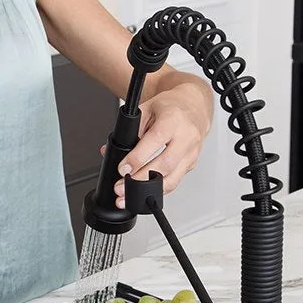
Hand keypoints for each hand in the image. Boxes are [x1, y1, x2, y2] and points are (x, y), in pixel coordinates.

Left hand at [102, 82, 212, 201]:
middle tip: (121, 187)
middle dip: (140, 180)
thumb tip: (108, 151)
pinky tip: (144, 193)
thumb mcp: (147, 109)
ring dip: (148, 190)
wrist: (194, 106)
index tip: (122, 169)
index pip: (155, 141)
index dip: (137, 158)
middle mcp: (186, 137)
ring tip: (127, 197)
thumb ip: (129, 130)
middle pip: (164, 165)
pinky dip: (158, 189)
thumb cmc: (170, 107)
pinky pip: (175, 181)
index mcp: (173, 119)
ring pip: (172, 178)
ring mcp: (192, 152)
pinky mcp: (192, 164)